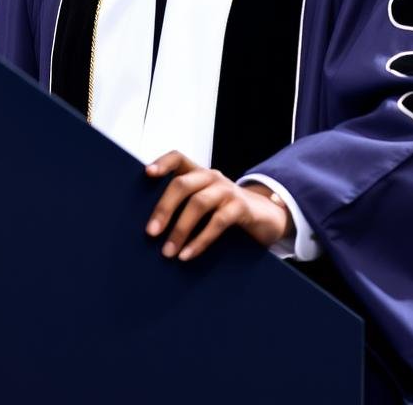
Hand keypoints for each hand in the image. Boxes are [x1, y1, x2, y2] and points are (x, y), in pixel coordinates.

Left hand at [144, 151, 291, 261]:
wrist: (265, 216)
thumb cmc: (225, 211)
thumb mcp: (204, 203)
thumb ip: (184, 206)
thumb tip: (151, 228)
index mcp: (198, 173)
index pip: (178, 158)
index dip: (162, 163)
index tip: (146, 174)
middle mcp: (211, 177)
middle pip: (182, 184)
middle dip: (164, 208)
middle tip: (150, 233)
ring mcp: (227, 190)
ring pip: (198, 203)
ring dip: (180, 229)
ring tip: (167, 252)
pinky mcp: (240, 207)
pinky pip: (217, 222)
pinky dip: (200, 240)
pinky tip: (188, 254)